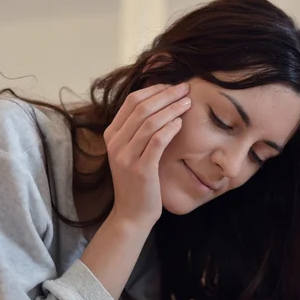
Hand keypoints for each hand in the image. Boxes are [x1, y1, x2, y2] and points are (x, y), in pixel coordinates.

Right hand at [103, 83, 190, 227]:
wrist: (131, 213)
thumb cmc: (136, 181)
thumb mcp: (130, 152)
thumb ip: (137, 130)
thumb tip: (159, 102)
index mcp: (111, 135)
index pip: (131, 101)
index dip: (154, 89)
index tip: (173, 86)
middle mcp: (115, 143)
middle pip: (142, 107)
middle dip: (166, 95)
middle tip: (186, 89)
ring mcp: (126, 156)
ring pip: (150, 122)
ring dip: (171, 109)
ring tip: (188, 103)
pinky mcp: (140, 169)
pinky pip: (156, 141)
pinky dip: (170, 129)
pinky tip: (180, 123)